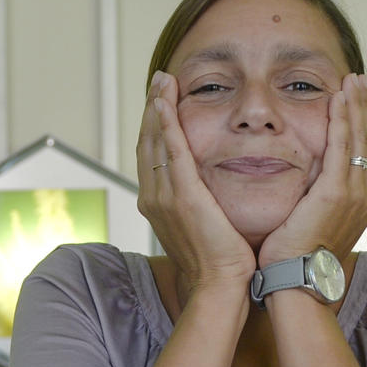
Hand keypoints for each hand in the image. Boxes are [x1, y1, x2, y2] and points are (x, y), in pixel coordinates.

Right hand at [137, 70, 255, 298]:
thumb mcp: (205, 226)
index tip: (160, 101)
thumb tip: (212, 192)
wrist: (220, 285)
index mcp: (158, 204)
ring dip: (156, 108)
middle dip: (151, 109)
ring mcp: (163, 195)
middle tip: (158, 81)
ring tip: (161, 82)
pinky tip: (165, 103)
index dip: (154, 125)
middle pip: (147, 142)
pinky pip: (170, 150)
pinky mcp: (182, 194)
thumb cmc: (220, 262)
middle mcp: (153, 196)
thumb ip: (201, 204)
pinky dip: (165, 124)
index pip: (152, 155)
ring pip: (154, 141)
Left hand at [257, 73, 366, 267]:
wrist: (296, 282)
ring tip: (353, 82)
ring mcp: (355, 194)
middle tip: (359, 81)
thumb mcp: (312, 223)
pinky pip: (342, 147)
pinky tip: (339, 100)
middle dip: (363, 108)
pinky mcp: (337, 192)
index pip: (362, 154)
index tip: (354, 101)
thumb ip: (315, 201)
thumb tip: (305, 190)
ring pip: (358, 139)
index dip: (359, 125)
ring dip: (355, 107)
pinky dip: (342, 121)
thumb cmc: (295, 259)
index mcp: (361, 203)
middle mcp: (365, 196)